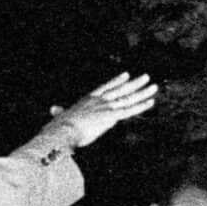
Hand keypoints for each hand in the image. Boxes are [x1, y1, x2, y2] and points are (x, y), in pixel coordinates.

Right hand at [30, 73, 158, 155]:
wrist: (62, 130)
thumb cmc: (58, 127)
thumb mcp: (59, 117)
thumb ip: (58, 113)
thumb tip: (52, 109)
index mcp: (88, 100)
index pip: (105, 88)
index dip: (116, 81)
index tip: (126, 75)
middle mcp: (99, 101)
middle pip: (120, 90)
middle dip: (134, 84)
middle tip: (146, 77)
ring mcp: (106, 107)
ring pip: (128, 98)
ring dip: (142, 92)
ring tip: (154, 86)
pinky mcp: (111, 116)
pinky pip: (129, 111)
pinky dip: (141, 106)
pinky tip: (151, 102)